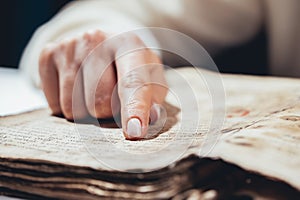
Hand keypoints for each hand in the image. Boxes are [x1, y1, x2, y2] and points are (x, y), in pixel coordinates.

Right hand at [39, 30, 166, 139]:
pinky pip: (55, 104)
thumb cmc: (130, 68)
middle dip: (108, 113)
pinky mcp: (48, 55)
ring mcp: (69, 46)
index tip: (135, 131)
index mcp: (129, 45)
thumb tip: (150, 116)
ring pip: (74, 108)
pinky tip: (77, 89)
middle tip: (112, 98)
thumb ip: (153, 99)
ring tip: (94, 92)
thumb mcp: (150, 79)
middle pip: (99, 103)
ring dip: (87, 112)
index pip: (132, 82)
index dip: (134, 109)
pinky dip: (68, 107)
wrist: (102, 45)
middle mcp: (97, 39)